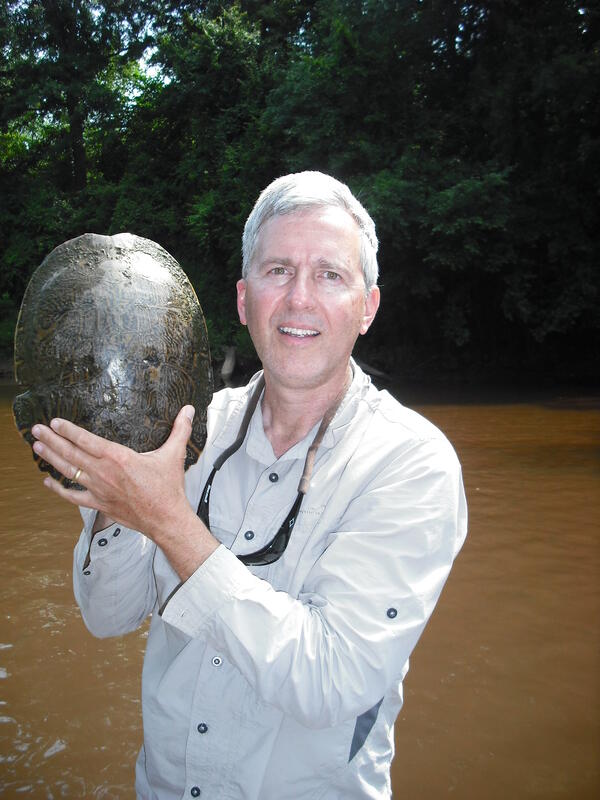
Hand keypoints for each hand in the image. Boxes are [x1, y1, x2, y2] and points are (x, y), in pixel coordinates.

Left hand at [32, 406, 195, 541]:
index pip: (87, 440)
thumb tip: (189, 409)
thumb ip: (180, 430)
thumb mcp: (174, 455)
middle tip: (35, 430)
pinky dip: (59, 490)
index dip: (69, 430)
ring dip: (51, 459)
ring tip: (36, 447)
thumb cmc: (168, 488)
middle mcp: (104, 473)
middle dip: (51, 440)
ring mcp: (99, 490)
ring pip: (69, 472)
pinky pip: (74, 497)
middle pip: (71, 454)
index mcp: (118, 458)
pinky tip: (47, 482)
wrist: (166, 518)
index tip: (54, 422)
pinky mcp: (99, 504)